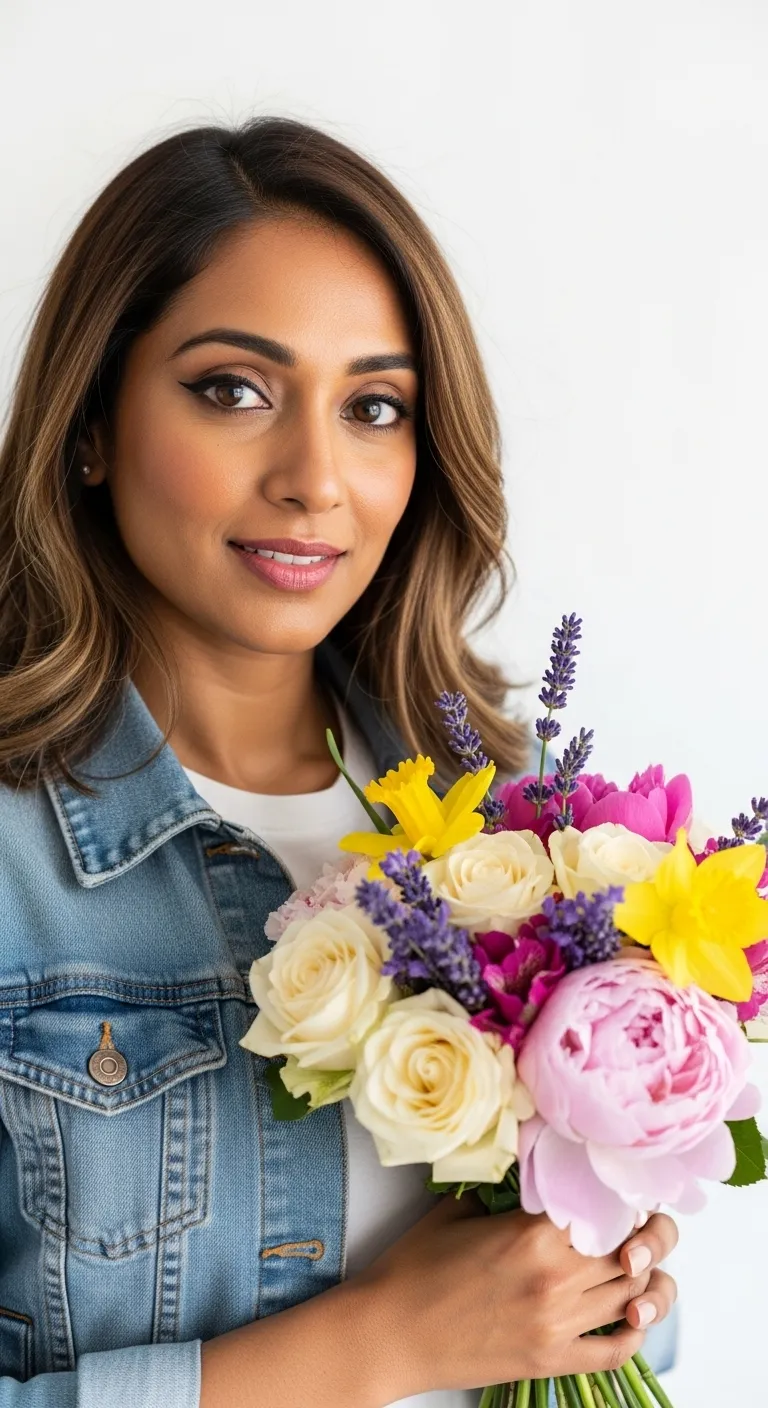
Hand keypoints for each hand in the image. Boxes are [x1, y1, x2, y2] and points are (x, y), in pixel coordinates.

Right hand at [350, 1190, 678, 1399]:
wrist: (389, 1333)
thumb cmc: (414, 1269)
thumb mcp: (458, 1210)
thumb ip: (503, 1188)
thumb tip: (530, 1163)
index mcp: (532, 1233)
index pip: (607, 1208)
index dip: (624, 1198)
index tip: (624, 1191)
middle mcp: (555, 1278)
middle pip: (631, 1251)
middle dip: (647, 1234)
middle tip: (644, 1222)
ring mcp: (556, 1324)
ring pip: (631, 1297)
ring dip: (644, 1279)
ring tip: (638, 1262)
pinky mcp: (550, 1361)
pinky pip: (615, 1352)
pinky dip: (633, 1333)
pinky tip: (631, 1316)